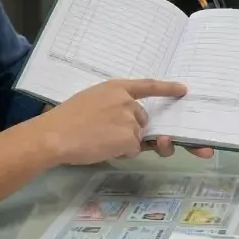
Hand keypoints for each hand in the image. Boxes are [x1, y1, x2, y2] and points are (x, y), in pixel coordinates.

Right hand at [37, 79, 213, 164]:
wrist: (55, 135)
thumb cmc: (65, 119)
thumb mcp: (91, 100)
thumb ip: (112, 105)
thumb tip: (127, 120)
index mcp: (116, 87)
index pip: (148, 85)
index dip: (167, 88)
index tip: (183, 89)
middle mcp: (127, 101)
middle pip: (142, 119)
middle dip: (130, 129)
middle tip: (104, 133)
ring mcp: (130, 119)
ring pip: (137, 136)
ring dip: (124, 142)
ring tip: (99, 140)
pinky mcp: (130, 137)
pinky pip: (133, 150)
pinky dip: (121, 153)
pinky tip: (102, 148)